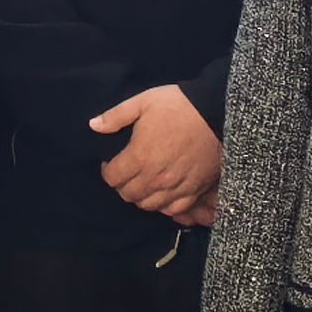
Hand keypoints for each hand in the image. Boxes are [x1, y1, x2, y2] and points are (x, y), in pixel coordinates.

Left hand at [89, 86, 222, 218]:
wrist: (218, 112)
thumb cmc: (178, 105)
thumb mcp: (143, 101)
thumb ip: (115, 116)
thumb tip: (93, 126)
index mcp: (139, 157)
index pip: (112, 178)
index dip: (108, 170)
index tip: (112, 162)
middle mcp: (155, 178)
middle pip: (128, 195)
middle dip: (122, 185)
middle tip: (127, 172)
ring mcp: (175, 187)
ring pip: (148, 205)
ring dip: (142, 196)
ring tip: (144, 183)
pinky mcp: (194, 191)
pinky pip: (173, 209)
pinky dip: (164, 205)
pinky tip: (163, 194)